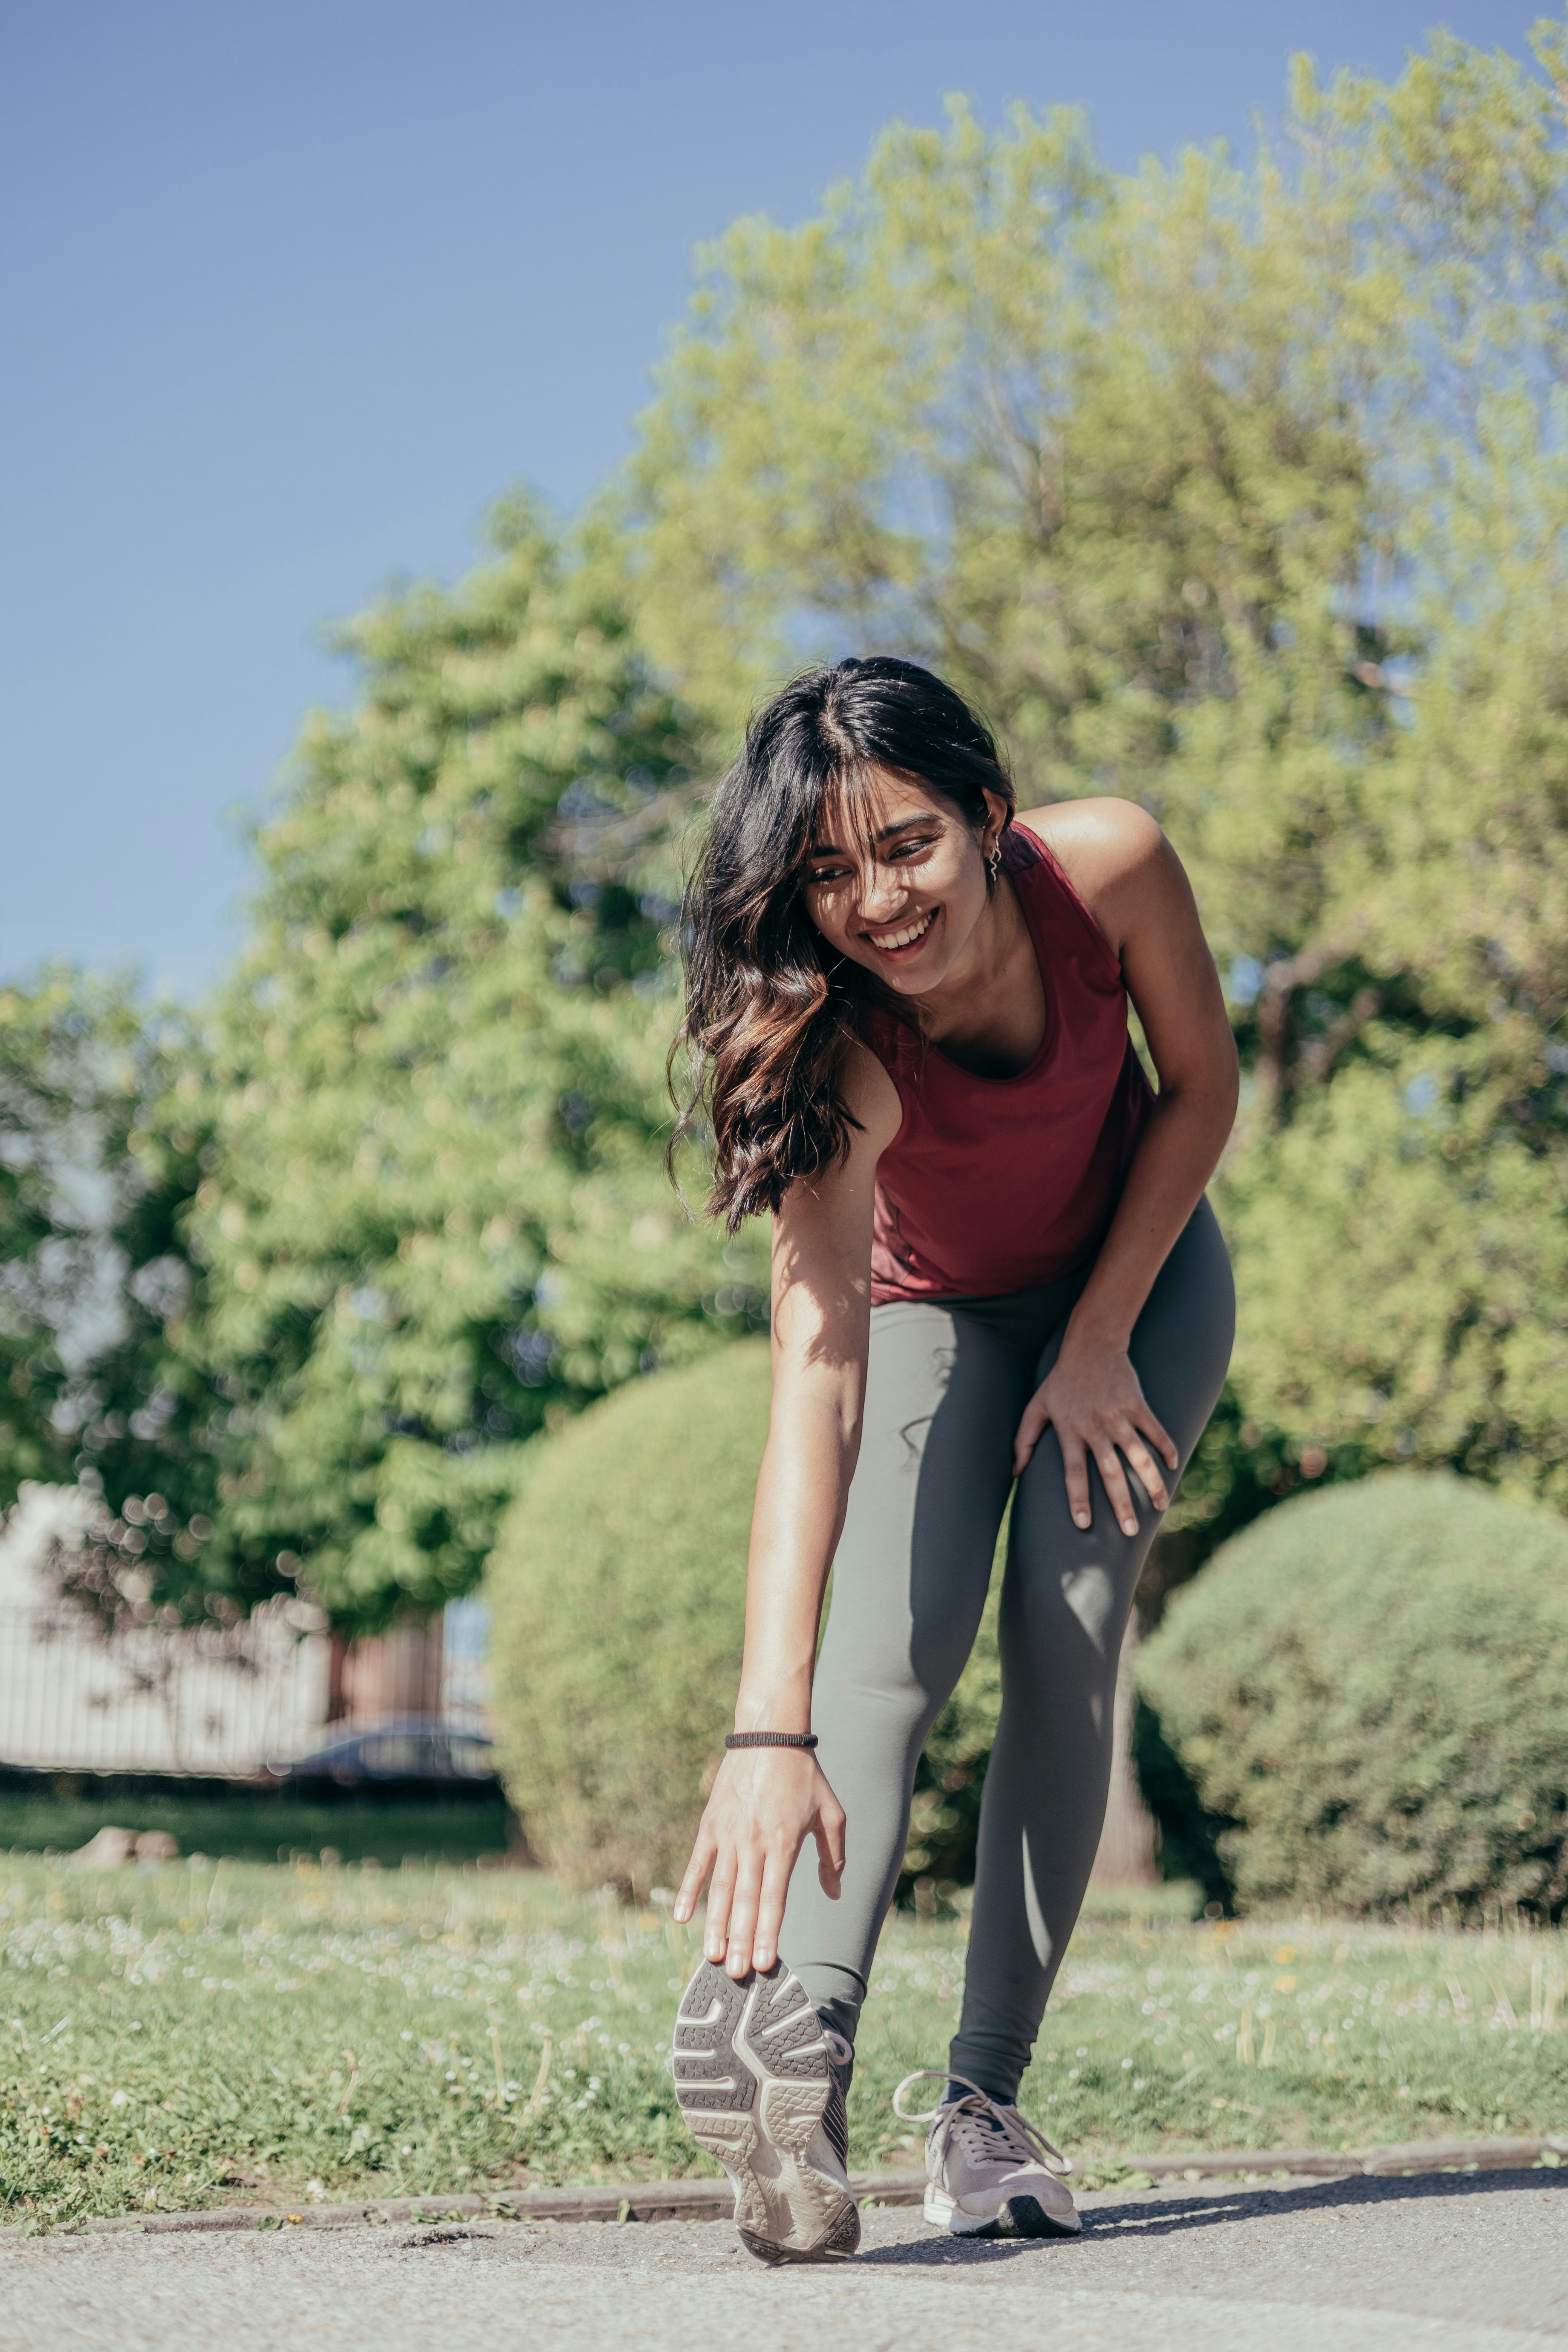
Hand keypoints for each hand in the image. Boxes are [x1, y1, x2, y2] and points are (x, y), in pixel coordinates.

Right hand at [672, 1747, 845, 1978]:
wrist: (769, 1736)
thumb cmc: (804, 1777)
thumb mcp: (830, 1814)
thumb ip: (833, 1857)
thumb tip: (833, 1894)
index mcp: (784, 1844)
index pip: (775, 1899)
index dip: (769, 1932)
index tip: (766, 1962)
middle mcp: (754, 1843)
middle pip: (746, 1901)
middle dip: (742, 1940)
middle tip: (737, 1974)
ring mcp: (728, 1834)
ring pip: (721, 1888)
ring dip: (716, 1924)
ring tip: (713, 1956)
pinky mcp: (710, 1825)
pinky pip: (697, 1864)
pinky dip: (688, 1891)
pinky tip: (680, 1918)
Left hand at [1013, 1327, 1177, 1537]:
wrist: (1091, 1345)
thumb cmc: (1061, 1379)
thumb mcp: (1036, 1406)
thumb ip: (1024, 1439)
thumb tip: (1014, 1472)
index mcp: (1069, 1431)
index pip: (1073, 1473)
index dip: (1078, 1499)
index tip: (1084, 1525)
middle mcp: (1094, 1428)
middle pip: (1109, 1472)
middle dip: (1121, 1504)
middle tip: (1130, 1532)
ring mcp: (1118, 1416)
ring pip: (1138, 1456)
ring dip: (1151, 1483)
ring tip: (1160, 1506)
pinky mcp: (1137, 1404)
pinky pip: (1155, 1430)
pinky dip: (1165, 1448)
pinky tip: (1172, 1467)